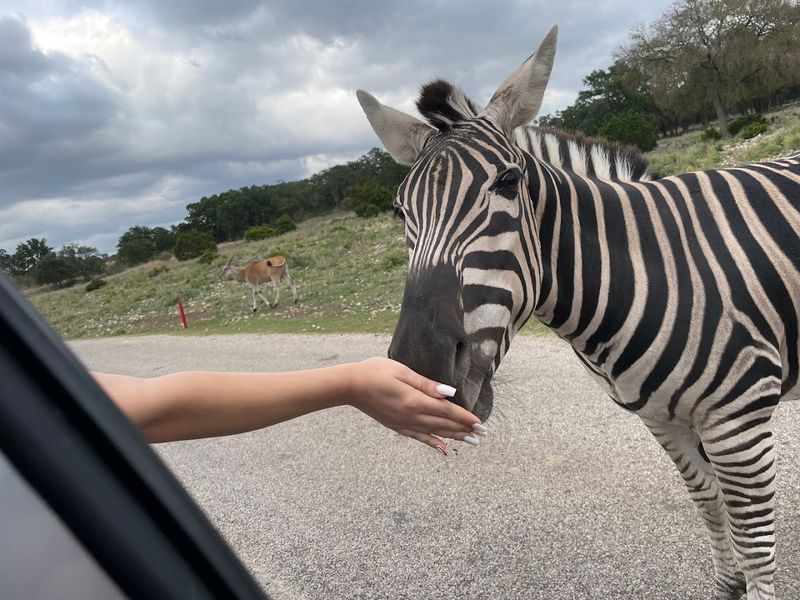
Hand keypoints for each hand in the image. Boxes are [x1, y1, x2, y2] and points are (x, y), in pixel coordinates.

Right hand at [346, 357, 485, 452]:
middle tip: (482, 435)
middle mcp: (411, 415)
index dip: (464, 417)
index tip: (480, 423)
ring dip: (454, 437)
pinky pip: (419, 437)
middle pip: (444, 424)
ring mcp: (404, 423)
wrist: (350, 386)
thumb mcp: (402, 371)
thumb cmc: (375, 372)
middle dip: (464, 429)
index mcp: (415, 400)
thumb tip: (449, 393)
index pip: (446, 410)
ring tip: (471, 442)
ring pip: (434, 432)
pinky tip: (443, 449)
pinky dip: (433, 443)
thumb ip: (426, 384)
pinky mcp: (397, 426)